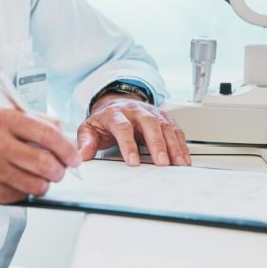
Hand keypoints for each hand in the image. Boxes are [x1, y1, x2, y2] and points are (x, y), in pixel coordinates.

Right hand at [0, 108, 80, 204]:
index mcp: (1, 118)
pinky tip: (17, 183)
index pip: (48, 134)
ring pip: (35, 184)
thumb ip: (32, 121)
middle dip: (60, 171)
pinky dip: (24, 192)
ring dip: (44, 184)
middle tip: (60, 171)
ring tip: (40, 179)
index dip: (66, 149)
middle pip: (45, 162)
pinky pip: (19, 196)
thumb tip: (63, 135)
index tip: (74, 157)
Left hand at [77, 96, 191, 166]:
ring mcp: (152, 112)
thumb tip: (82, 156)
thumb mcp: (89, 128)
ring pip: (165, 126)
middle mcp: (136, 110)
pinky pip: (175, 129)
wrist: (116, 103)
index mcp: (115, 113)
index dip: (128, 144)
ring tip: (178, 164)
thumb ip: (86, 142)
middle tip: (162, 163)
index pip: (123, 127)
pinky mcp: (164, 117)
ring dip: (173, 145)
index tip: (132, 162)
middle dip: (157, 144)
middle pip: (149, 124)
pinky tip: (184, 158)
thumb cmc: (105, 120)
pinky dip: (181, 144)